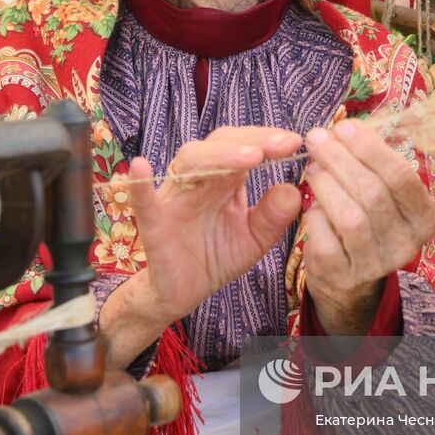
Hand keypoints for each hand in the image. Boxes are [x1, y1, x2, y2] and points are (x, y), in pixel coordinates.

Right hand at [129, 126, 302, 322]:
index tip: (295, 142)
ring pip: (189, 164)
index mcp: (223, 181)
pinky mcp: (154, 226)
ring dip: (218, 156)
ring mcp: (174, 200)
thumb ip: (274, 216)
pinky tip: (140, 167)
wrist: (183, 293)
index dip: (266, 140)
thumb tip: (294, 189)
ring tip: (249, 157)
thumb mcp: (255, 238)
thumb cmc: (215, 257)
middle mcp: (197, 182)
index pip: (243, 147)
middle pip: (218, 146)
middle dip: (250, 141)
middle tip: (280, 145)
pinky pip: (145, 203)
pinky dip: (140, 186)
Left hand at [302, 120, 434, 332]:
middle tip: (317, 139)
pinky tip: (311, 205)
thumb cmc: (365, 219)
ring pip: (350, 217)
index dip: (371, 149)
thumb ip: (372, 162)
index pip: (402, 177)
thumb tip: (347, 128)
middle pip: (374, 193)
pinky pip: (326, 239)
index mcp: (424, 218)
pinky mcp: (344, 277)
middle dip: (340, 159)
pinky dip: (315, 216)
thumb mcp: (380, 192)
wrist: (348, 275)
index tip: (344, 127)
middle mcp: (406, 245)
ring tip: (313, 168)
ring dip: (326, 185)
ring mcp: (376, 265)